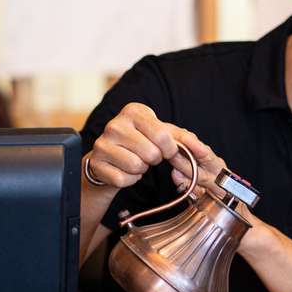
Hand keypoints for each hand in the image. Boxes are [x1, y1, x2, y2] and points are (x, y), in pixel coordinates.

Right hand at [87, 102, 225, 190]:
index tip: (166, 150)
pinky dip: (129, 179)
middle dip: (154, 159)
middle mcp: (115, 124)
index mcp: (133, 111)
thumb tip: (196, 145)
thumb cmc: (140, 141)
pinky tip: (124, 169)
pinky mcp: (96, 163)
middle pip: (151, 154)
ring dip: (142, 169)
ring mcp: (102, 144)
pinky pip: (123, 179)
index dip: (170, 149)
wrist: (109, 156)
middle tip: (147, 155)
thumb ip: (181, 137)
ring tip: (136, 160)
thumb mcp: (161, 132)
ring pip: (137, 167)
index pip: (163, 136)